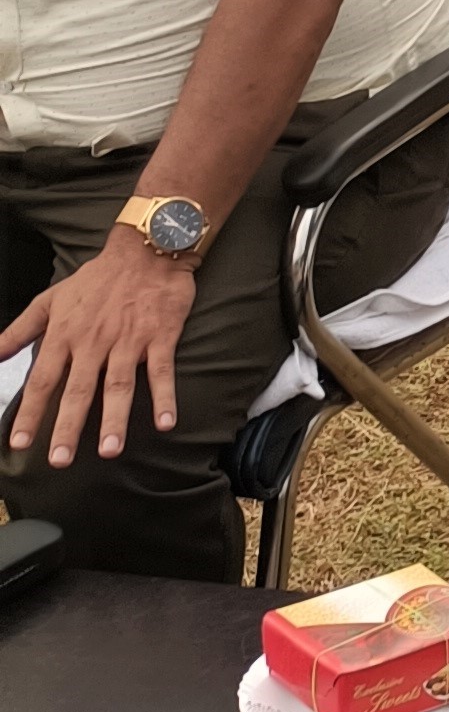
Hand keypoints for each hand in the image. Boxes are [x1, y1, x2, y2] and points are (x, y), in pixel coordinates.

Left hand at [6, 230, 199, 470]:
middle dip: (67, 426)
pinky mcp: (161, 336)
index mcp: (65, 334)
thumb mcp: (50, 299)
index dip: (31, 412)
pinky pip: (162, 371)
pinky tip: (166, 424)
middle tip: (59, 461)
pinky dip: (165, 397)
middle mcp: (94, 341)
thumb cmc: (97, 278)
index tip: (20, 444)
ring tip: (109, 451)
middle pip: (78, 390)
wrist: (146, 251)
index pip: (43, 380)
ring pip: (118, 385)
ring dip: (114, 418)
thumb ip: (20, 330)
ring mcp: (129, 340)